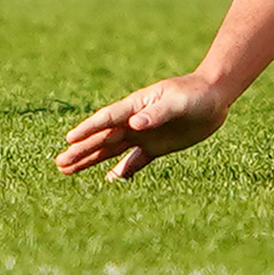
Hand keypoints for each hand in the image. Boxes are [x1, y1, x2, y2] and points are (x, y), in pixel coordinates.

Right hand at [55, 75, 229, 179]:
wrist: (214, 97)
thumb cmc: (194, 94)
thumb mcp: (176, 102)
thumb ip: (156, 113)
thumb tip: (134, 125)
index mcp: (135, 106)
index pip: (106, 120)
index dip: (88, 130)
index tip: (69, 140)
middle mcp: (134, 122)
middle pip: (102, 138)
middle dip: (81, 150)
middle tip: (59, 163)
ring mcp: (143, 135)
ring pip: (111, 151)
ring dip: (91, 160)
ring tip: (68, 170)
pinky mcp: (155, 147)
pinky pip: (134, 161)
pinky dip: (121, 171)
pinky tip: (108, 180)